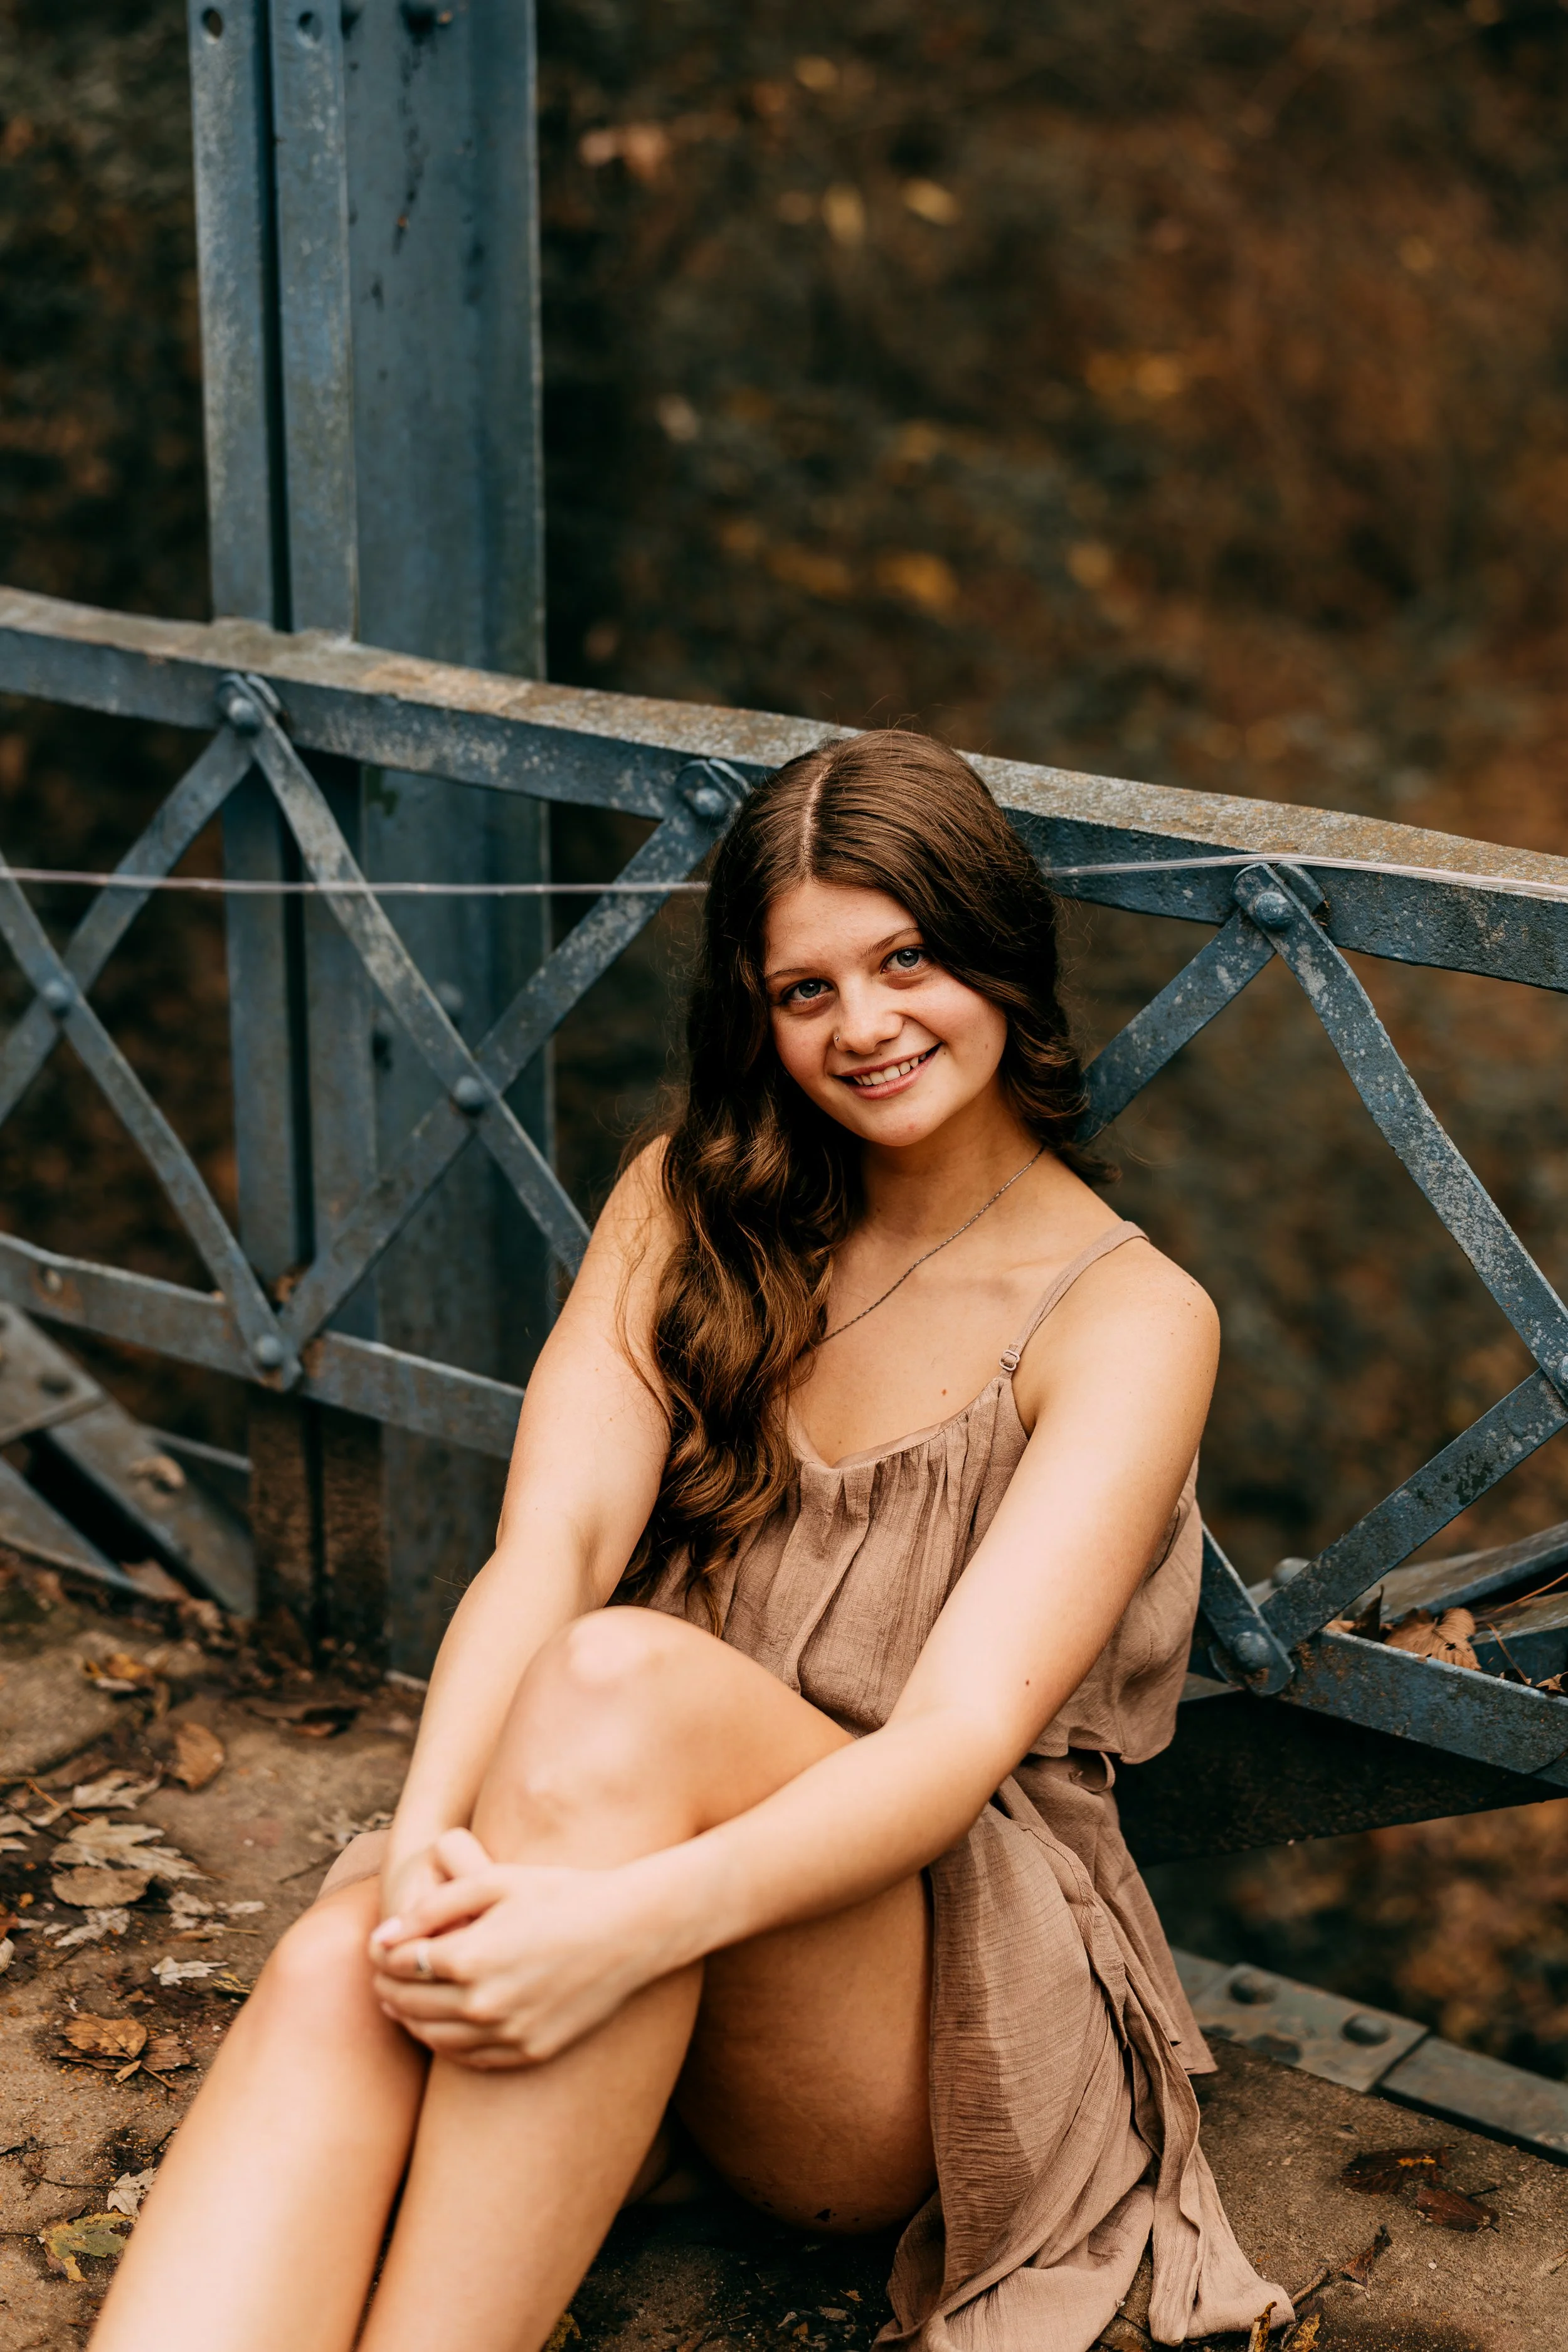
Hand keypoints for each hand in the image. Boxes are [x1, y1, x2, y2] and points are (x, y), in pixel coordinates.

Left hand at [369, 1829, 676, 2069]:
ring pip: (434, 2038)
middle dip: (388, 1987)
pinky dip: (445, 2044)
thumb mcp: (494, 1881)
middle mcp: (484, 2004)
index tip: (379, 1947)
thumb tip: (383, 1936)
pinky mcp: (531, 2051)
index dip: (383, 1955)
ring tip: (401, 2002)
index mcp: (470, 1957)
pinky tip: (441, 2027)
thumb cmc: (560, 1893)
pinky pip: (470, 2058)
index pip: (401, 1965)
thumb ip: (433, 1907)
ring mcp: (508, 2033)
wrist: (628, 1929)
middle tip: (382, 1975)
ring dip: (410, 2020)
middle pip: (410, 2004)